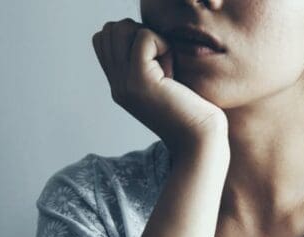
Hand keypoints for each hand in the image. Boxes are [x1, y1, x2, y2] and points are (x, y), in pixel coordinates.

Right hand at [92, 19, 227, 152]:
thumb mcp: (164, 82)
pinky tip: (173, 71)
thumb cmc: (193, 111)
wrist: (200, 141)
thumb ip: (149, 61)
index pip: (103, 39)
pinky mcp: (141, 81)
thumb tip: (143, 32)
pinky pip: (143, 37)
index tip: (155, 59)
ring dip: (150, 38)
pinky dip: (163, 43)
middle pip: (109, 30)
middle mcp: (117, 85)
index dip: (129, 36)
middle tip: (162, 60)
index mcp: (119, 85)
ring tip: (167, 65)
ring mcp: (125, 84)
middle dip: (138, 33)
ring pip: (121, 29)